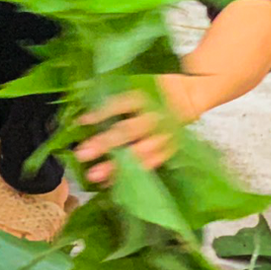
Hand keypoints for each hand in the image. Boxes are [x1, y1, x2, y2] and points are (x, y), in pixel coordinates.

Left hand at [74, 77, 198, 185]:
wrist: (188, 97)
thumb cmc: (151, 93)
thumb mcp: (134, 87)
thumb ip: (113, 100)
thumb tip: (84, 115)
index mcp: (143, 98)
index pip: (120, 105)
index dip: (101, 113)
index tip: (82, 122)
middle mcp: (153, 117)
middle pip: (128, 131)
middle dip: (105, 144)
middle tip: (82, 154)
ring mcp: (163, 136)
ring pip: (139, 152)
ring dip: (116, 165)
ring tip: (94, 175)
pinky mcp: (169, 150)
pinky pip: (149, 165)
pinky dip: (130, 174)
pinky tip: (110, 182)